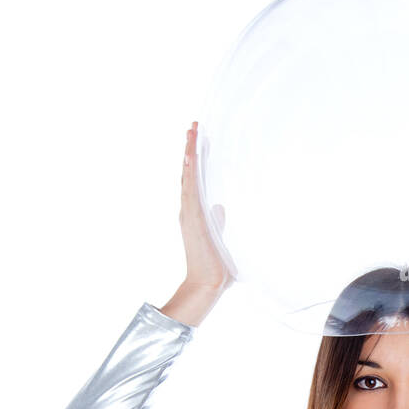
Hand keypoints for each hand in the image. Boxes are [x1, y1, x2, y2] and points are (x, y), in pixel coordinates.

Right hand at [180, 121, 234, 292]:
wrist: (209, 283)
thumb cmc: (216, 265)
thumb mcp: (220, 235)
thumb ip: (219, 221)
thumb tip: (220, 207)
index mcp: (196, 212)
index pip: (195, 179)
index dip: (196, 159)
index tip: (199, 140)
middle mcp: (189, 209)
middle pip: (189, 172)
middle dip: (191, 148)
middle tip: (194, 125)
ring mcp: (189, 212)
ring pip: (188, 175)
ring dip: (190, 152)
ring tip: (192, 130)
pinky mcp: (193, 217)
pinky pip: (190, 188)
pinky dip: (190, 171)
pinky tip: (190, 155)